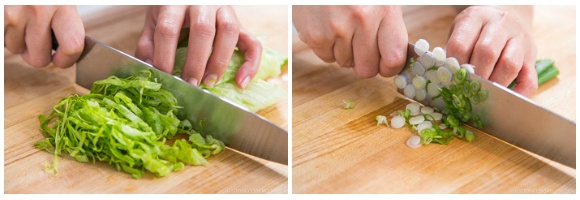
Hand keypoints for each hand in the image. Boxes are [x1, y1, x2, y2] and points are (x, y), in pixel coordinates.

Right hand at [4, 5, 84, 67]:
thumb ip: (65, 21)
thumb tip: (69, 50)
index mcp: (62, 5)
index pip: (73, 46)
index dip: (67, 60)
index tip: (61, 59)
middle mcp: (39, 10)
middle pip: (39, 58)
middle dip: (36, 54)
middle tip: (35, 41)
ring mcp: (14, 13)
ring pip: (16, 49)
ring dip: (17, 40)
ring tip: (20, 20)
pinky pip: (1, 40)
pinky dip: (4, 33)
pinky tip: (9, 19)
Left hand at [135, 5, 261, 88]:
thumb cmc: (172, 10)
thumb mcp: (155, 21)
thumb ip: (149, 44)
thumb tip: (148, 70)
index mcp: (176, 2)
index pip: (169, 28)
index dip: (164, 55)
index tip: (163, 76)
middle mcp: (203, 3)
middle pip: (203, 30)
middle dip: (196, 62)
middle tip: (190, 83)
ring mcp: (224, 11)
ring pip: (229, 32)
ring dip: (220, 61)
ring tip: (209, 82)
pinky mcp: (240, 24)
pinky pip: (252, 43)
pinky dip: (250, 64)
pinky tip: (241, 82)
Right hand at [292, 5, 407, 77]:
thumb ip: (388, 27)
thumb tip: (391, 60)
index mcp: (384, 9)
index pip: (394, 58)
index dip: (390, 68)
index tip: (385, 66)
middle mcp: (362, 19)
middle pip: (367, 68)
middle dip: (365, 62)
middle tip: (361, 47)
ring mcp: (336, 28)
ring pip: (345, 63)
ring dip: (344, 51)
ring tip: (341, 27)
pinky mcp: (315, 35)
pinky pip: (326, 57)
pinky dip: (327, 47)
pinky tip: (328, 27)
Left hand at [446, 6, 536, 96]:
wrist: (508, 17)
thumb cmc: (477, 30)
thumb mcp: (461, 30)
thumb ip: (453, 51)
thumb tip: (445, 77)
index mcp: (476, 17)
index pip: (460, 44)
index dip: (453, 65)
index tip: (450, 78)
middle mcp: (501, 25)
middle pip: (486, 53)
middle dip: (474, 76)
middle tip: (467, 89)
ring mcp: (520, 40)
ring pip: (510, 65)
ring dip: (494, 84)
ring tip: (484, 93)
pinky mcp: (532, 57)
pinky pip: (529, 79)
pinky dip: (518, 93)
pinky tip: (505, 99)